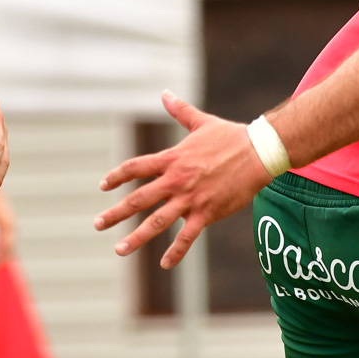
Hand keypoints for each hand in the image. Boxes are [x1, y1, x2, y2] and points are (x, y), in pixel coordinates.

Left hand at [95, 90, 273, 268]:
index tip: (103, 186)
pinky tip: (164, 263)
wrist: (260, 152)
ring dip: (137, 238)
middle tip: (98, 224)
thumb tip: (165, 93)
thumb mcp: (201, 122)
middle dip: (116, 213)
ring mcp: (190, 198)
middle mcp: (175, 180)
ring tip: (119, 249)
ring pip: (157, 221)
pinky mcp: (207, 212)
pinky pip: (188, 236)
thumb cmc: (231, 136)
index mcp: (171, 159)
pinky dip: (176, 251)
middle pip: (138, 198)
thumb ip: (179, 111)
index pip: (135, 168)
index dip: (116, 177)